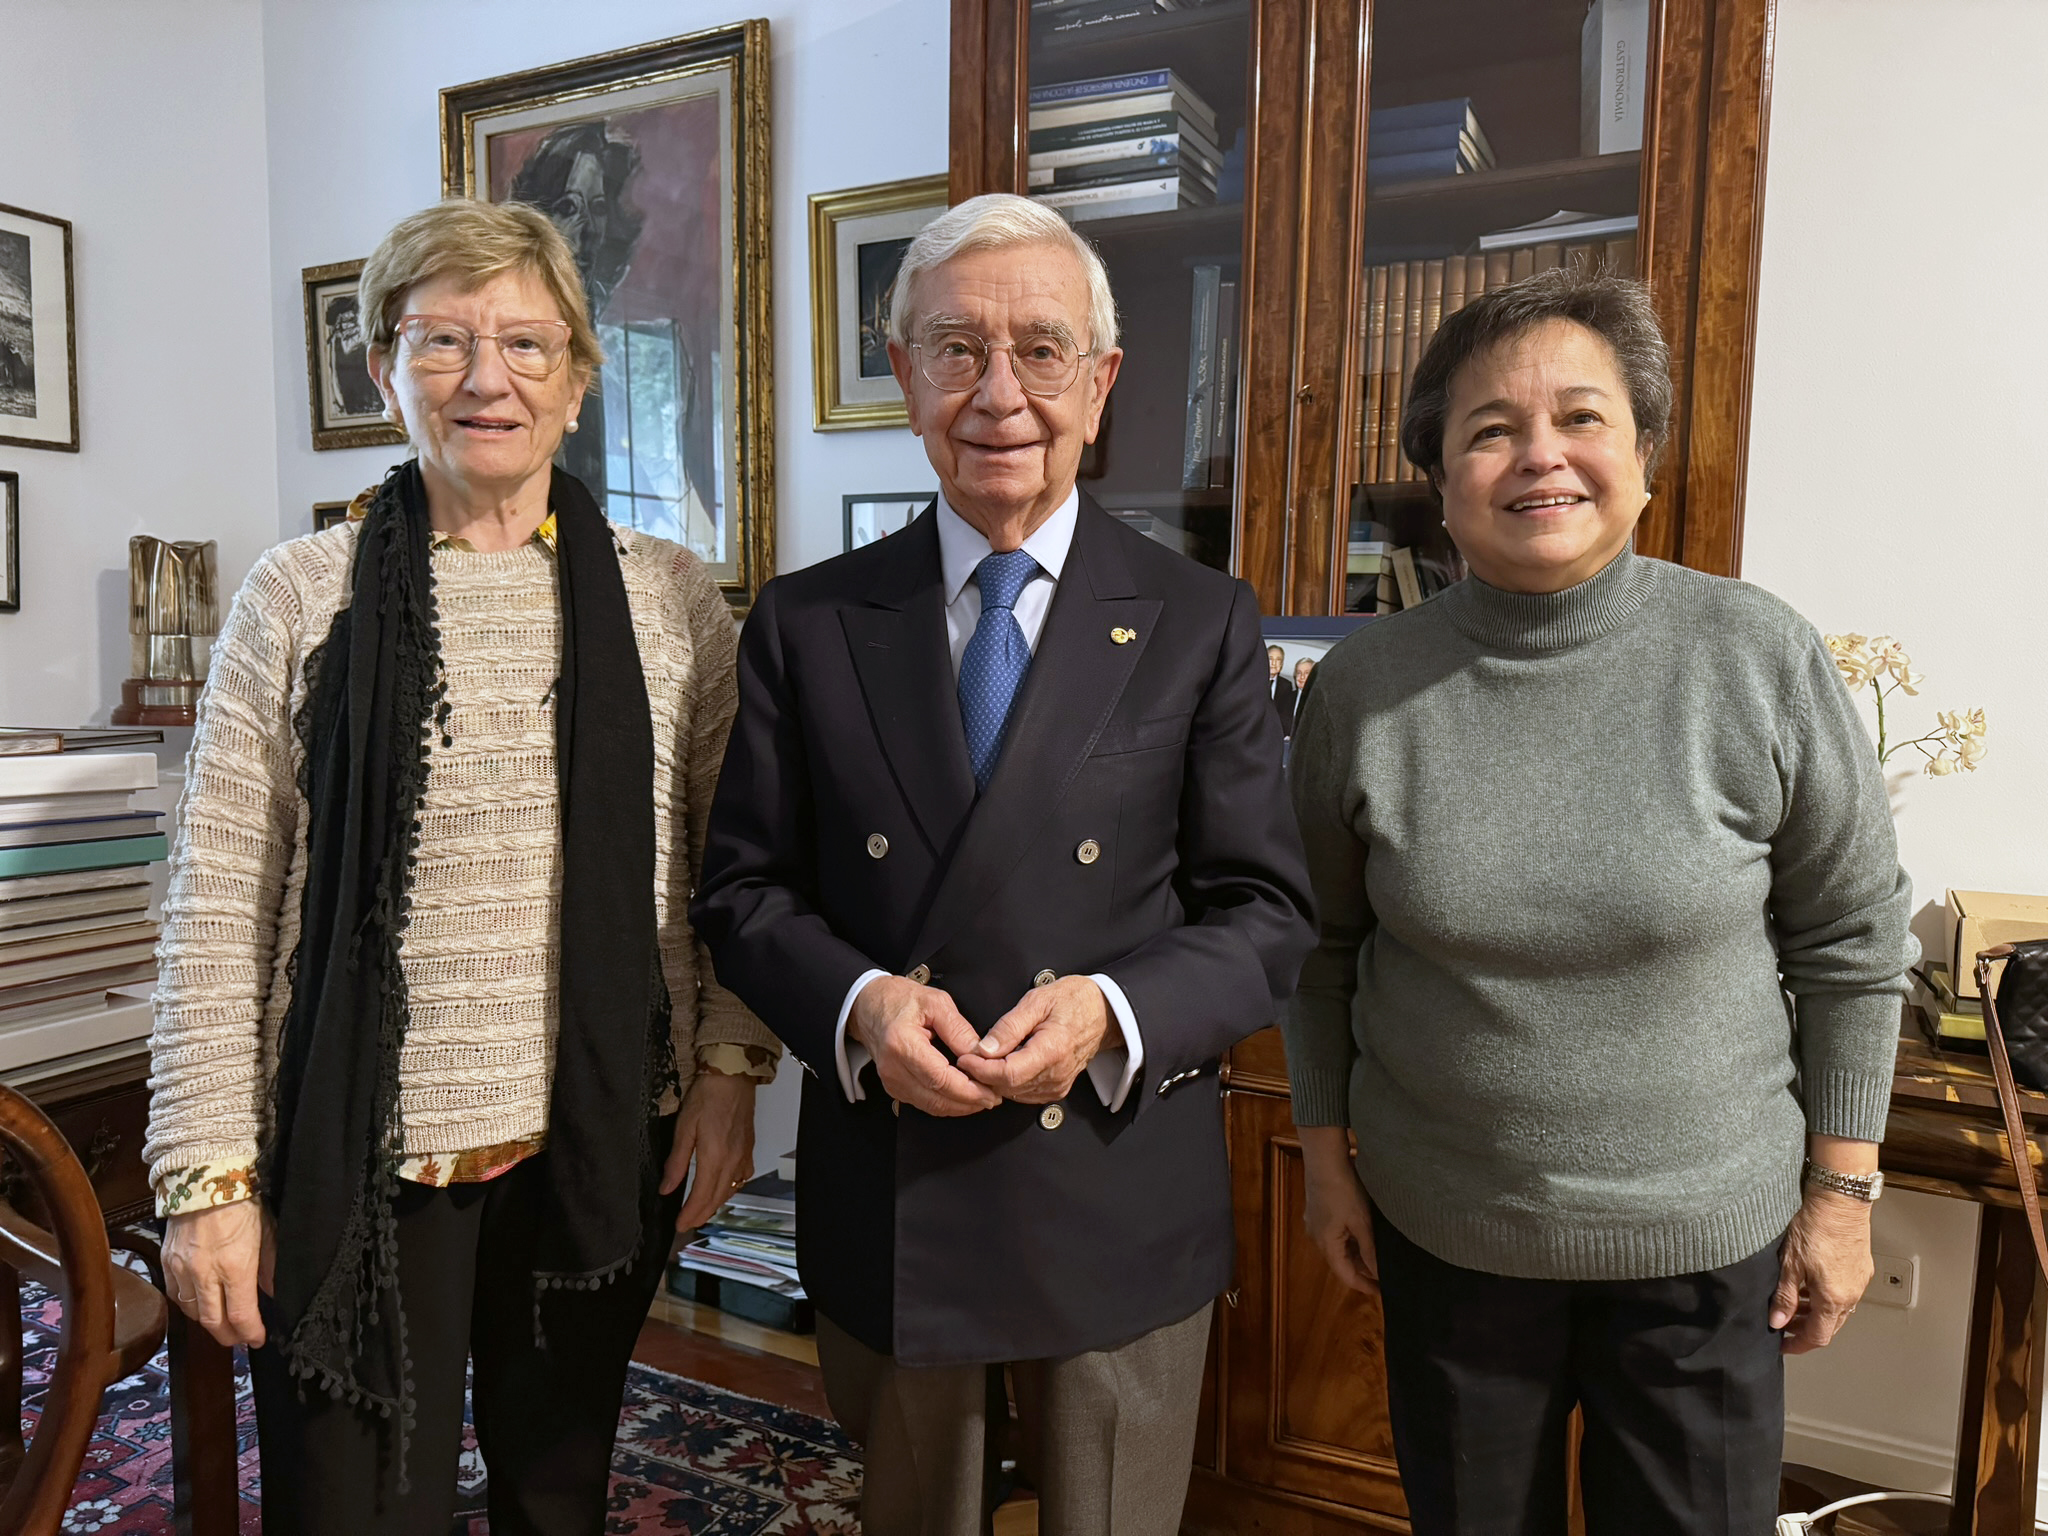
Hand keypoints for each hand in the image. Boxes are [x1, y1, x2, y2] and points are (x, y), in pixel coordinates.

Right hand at [163, 1200, 272, 1348]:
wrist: (206, 1177)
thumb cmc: (245, 1203)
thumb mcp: (268, 1234)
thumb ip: (270, 1268)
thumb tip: (273, 1294)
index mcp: (235, 1267)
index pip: (241, 1315)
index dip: (250, 1333)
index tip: (259, 1339)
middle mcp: (205, 1274)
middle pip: (213, 1322)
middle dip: (229, 1336)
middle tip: (240, 1339)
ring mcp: (182, 1269)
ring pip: (192, 1312)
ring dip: (208, 1322)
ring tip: (223, 1324)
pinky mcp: (167, 1262)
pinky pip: (175, 1295)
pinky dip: (189, 1305)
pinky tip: (201, 1304)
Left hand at [664, 1070, 759, 1230]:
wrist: (732, 1077)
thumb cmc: (706, 1098)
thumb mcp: (684, 1128)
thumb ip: (677, 1161)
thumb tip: (667, 1189)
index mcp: (715, 1158)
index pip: (701, 1196)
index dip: (690, 1214)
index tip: (679, 1226)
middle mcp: (733, 1162)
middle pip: (717, 1198)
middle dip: (701, 1214)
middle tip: (687, 1225)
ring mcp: (744, 1156)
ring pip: (730, 1191)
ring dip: (715, 1205)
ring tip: (701, 1211)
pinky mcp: (749, 1149)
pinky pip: (741, 1179)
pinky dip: (730, 1190)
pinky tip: (723, 1189)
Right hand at [851, 975, 1001, 1116]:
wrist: (870, 1006)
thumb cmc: (900, 999)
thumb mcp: (936, 1002)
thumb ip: (959, 1030)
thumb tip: (981, 1054)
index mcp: (902, 1044)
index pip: (940, 1079)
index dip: (969, 1090)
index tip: (991, 1089)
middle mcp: (893, 1068)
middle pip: (937, 1099)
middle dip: (970, 1103)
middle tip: (994, 1097)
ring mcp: (892, 1081)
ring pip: (932, 1107)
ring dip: (961, 1106)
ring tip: (984, 1097)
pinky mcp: (894, 1087)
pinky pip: (925, 1103)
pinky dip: (947, 1103)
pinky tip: (964, 1096)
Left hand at [957, 977, 1117, 1104]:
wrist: (1102, 1012)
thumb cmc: (1073, 1001)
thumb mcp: (1037, 1001)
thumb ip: (1009, 1026)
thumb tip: (985, 1048)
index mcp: (1052, 1050)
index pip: (1008, 1074)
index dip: (981, 1069)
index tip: (966, 1058)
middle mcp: (1056, 1073)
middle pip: (1008, 1087)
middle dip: (983, 1075)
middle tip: (969, 1056)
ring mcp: (1057, 1085)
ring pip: (1013, 1094)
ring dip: (994, 1080)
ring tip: (985, 1059)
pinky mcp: (1056, 1089)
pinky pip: (1024, 1094)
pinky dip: (1009, 1083)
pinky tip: (1004, 1066)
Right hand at [1299, 1126, 1378, 1294]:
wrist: (1325, 1159)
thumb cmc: (1344, 1192)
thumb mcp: (1362, 1223)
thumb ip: (1370, 1251)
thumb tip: (1379, 1274)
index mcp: (1326, 1245)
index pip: (1346, 1276)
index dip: (1365, 1286)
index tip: (1383, 1292)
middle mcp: (1317, 1238)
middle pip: (1341, 1262)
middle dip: (1363, 1270)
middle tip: (1386, 1274)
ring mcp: (1316, 1224)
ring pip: (1339, 1248)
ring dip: (1357, 1254)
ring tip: (1380, 1256)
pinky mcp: (1318, 1212)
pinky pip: (1336, 1234)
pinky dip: (1351, 1240)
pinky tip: (1365, 1235)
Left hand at [1771, 1188, 1872, 1352]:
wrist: (1840, 1202)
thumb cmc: (1815, 1229)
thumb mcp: (1790, 1265)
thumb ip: (1784, 1297)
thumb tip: (1777, 1321)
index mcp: (1834, 1299)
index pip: (1817, 1336)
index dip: (1798, 1344)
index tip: (1783, 1344)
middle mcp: (1851, 1295)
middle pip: (1829, 1326)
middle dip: (1806, 1329)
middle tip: (1784, 1322)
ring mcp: (1859, 1283)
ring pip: (1838, 1310)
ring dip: (1816, 1313)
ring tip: (1794, 1303)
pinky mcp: (1861, 1269)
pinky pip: (1844, 1294)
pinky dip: (1826, 1297)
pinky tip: (1810, 1285)